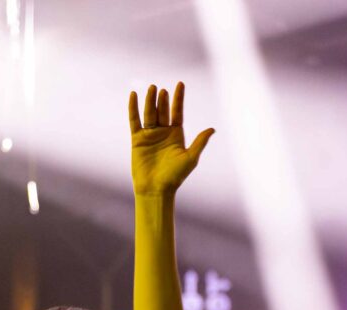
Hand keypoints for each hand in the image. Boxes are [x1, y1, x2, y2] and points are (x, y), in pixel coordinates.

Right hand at [129, 82, 213, 196]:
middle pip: (163, 110)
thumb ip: (200, 142)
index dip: (179, 98)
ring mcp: (150, 135)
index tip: (180, 84)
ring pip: (150, 113)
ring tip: (152, 88)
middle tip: (162, 90)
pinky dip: (133, 108)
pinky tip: (134, 95)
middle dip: (163, 100)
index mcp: (177, 135)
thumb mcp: (190, 158)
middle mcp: (163, 132)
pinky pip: (135, 120)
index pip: (178, 112)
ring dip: (150, 101)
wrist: (156, 189)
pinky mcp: (138, 139)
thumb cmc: (175, 176)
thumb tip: (212, 129)